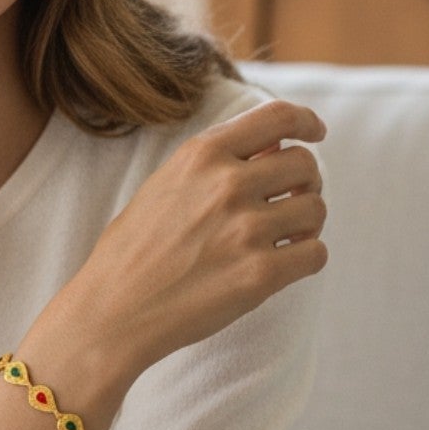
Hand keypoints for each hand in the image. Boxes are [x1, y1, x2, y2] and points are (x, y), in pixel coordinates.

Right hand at [72, 97, 328, 377]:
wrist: (112, 312)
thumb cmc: (134, 251)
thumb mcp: (165, 185)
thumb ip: (215, 164)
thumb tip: (275, 148)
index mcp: (201, 155)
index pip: (277, 117)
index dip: (305, 121)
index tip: (314, 133)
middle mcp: (227, 184)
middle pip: (305, 163)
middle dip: (305, 182)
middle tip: (290, 201)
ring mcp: (246, 229)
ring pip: (316, 209)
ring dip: (307, 224)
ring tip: (283, 238)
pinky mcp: (260, 274)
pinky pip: (316, 254)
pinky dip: (306, 258)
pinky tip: (283, 265)